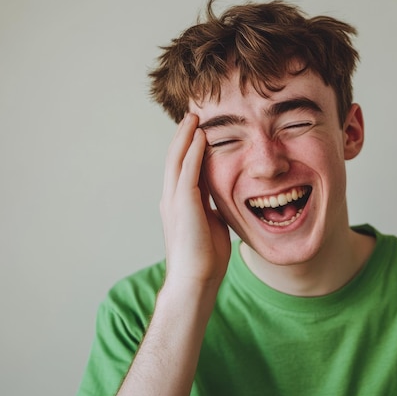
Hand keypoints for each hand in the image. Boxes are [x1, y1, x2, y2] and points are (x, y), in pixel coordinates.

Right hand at [160, 113, 230, 289]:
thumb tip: (224, 198)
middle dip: (183, 136)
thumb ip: (214, 207)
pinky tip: (200, 137)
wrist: (196, 280)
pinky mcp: (182, 205)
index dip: (189, 148)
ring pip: (177, 160)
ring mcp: (174, 201)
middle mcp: (172, 198)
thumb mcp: (213, 223)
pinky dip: (193, 152)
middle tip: (192, 115)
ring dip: (186, 137)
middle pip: (175, 158)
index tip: (198, 130)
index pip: (182, 168)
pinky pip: (187, 171)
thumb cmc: (206, 258)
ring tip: (194, 118)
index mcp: (180, 203)